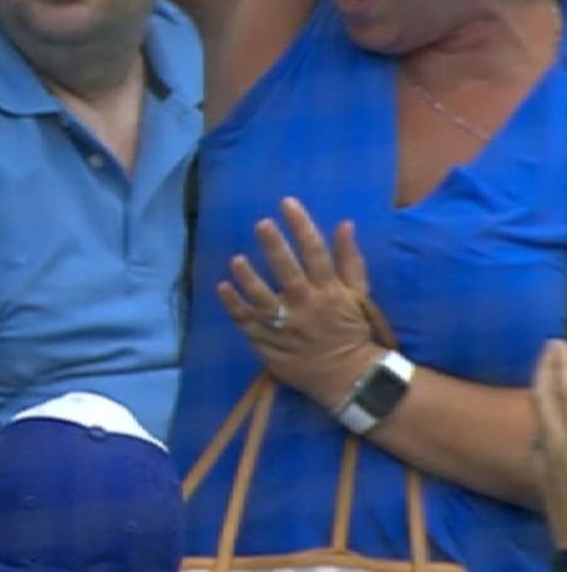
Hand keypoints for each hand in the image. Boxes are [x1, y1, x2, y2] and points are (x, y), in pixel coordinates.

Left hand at [216, 197, 383, 409]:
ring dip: (249, 279)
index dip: (302, 227)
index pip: (316, 254)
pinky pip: (247, 323)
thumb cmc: (353, 330)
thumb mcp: (359, 296)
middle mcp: (307, 307)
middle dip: (275, 248)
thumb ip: (350, 261)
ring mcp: (285, 326)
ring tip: (236, 259)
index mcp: (330, 292)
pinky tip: (221, 287)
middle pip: (289, 274)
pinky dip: (234, 306)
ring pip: (264, 300)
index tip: (287, 203)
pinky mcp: (268, 343)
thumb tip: (344, 223)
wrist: (351, 378)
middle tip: (261, 224)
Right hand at [532, 341, 566, 546]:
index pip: (543, 395)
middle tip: (563, 347)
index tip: (552, 344)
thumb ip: (544, 445)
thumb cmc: (561, 507)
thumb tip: (544, 429)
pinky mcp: (562, 452)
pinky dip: (566, 401)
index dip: (546, 368)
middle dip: (564, 370)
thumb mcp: (542, 473)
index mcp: (553, 442)